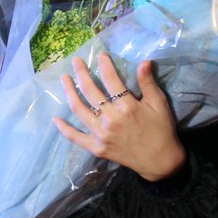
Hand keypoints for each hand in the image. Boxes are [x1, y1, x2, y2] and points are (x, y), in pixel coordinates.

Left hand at [53, 53, 186, 181]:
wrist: (160, 161)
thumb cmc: (161, 129)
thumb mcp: (158, 104)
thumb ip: (147, 82)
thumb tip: (143, 61)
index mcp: (127, 106)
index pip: (110, 79)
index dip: (104, 65)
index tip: (100, 56)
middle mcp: (110, 119)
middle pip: (90, 91)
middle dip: (81, 73)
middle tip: (75, 61)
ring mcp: (101, 134)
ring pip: (79, 109)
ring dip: (69, 92)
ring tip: (64, 79)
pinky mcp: (97, 148)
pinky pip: (76, 138)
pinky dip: (64, 129)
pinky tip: (55, 119)